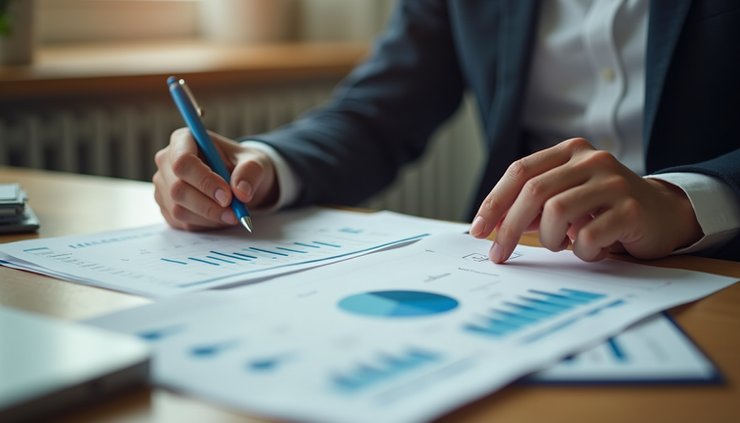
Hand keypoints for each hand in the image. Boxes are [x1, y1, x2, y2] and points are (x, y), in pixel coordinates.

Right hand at [153, 128, 277, 230]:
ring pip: (178, 209)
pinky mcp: (166, 206)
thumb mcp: (255, 162)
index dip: (204, 182)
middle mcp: (167, 160)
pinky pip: (180, 222)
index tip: (228, 196)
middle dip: (208, 205)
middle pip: (177, 189)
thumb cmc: (243, 166)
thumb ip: (250, 172)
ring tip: (231, 215)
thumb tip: (241, 191)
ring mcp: (164, 185)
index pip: (183, 162)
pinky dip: (204, 224)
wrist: (238, 182)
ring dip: (209, 217)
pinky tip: (219, 217)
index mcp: (184, 140)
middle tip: (234, 213)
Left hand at [469, 138, 702, 262]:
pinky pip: (587, 235)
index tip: (477, 230)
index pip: (520, 171)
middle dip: (508, 227)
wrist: (663, 214)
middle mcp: (591, 160)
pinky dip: (579, 250)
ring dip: (548, 238)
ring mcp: (613, 182)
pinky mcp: (631, 209)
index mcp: (570, 152)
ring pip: (556, 212)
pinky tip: (590, 249)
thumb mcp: (566, 200)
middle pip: (533, 191)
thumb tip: (490, 226)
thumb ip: (532, 207)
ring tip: (560, 244)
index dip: (494, 201)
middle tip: (498, 255)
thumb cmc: (604, 209)